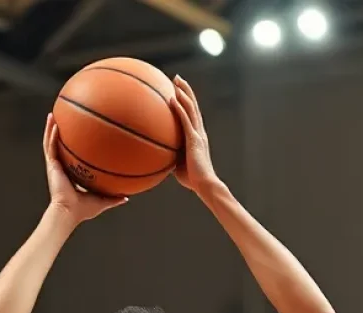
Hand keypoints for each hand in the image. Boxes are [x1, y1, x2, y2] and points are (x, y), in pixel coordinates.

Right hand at [43, 115, 126, 223]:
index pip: (72, 158)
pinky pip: (50, 147)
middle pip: (60, 147)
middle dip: (60, 133)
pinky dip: (51, 135)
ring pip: (51, 143)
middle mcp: (62, 168)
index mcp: (72, 174)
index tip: (78, 136)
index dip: (73, 147)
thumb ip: (113, 198)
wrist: (69, 212)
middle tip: (63, 119)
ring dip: (51, 129)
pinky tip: (55, 123)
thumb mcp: (102, 201)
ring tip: (52, 115)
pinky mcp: (52, 166)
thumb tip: (126, 197)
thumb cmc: (83, 210)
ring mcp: (55, 166)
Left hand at [168, 76, 218, 195]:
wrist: (204, 184)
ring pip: (191, 108)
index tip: (178, 90)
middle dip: (185, 90)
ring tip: (176, 81)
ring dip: (183, 93)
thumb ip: (171, 155)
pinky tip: (172, 99)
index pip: (192, 114)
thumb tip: (157, 155)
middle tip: (177, 78)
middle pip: (193, 105)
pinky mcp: (194, 140)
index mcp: (196, 136)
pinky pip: (186, 121)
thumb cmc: (192, 179)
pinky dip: (179, 109)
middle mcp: (199, 131)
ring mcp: (197, 134)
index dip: (186, 100)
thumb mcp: (178, 164)